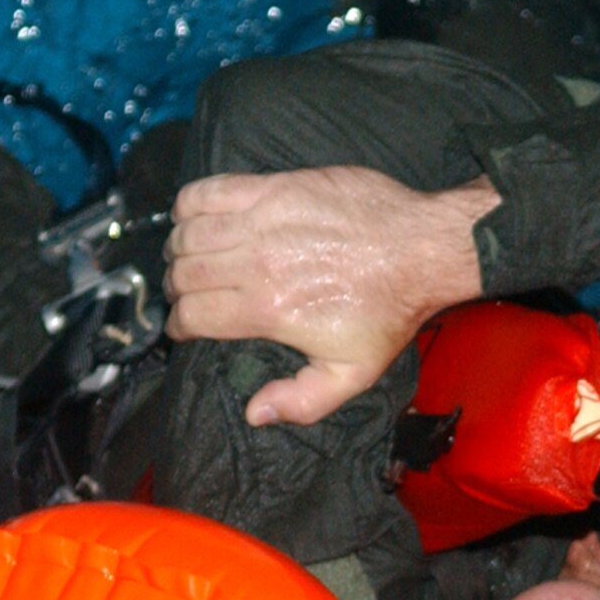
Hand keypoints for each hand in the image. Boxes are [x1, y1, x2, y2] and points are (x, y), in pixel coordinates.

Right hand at [163, 166, 496, 425]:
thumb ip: (302, 401)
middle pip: (185, 273)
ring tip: (192, 259)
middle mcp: (257, 263)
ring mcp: (263, 220)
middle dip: (178, 289)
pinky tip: (199, 219)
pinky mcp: (274, 187)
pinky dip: (190, 205)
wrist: (421, 250)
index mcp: (269, 309)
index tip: (186, 327)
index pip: (193, 315)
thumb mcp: (353, 373)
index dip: (180, 326)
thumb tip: (254, 412)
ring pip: (189, 233)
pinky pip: (207, 191)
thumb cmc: (389, 311)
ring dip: (181, 250)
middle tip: (190, 294)